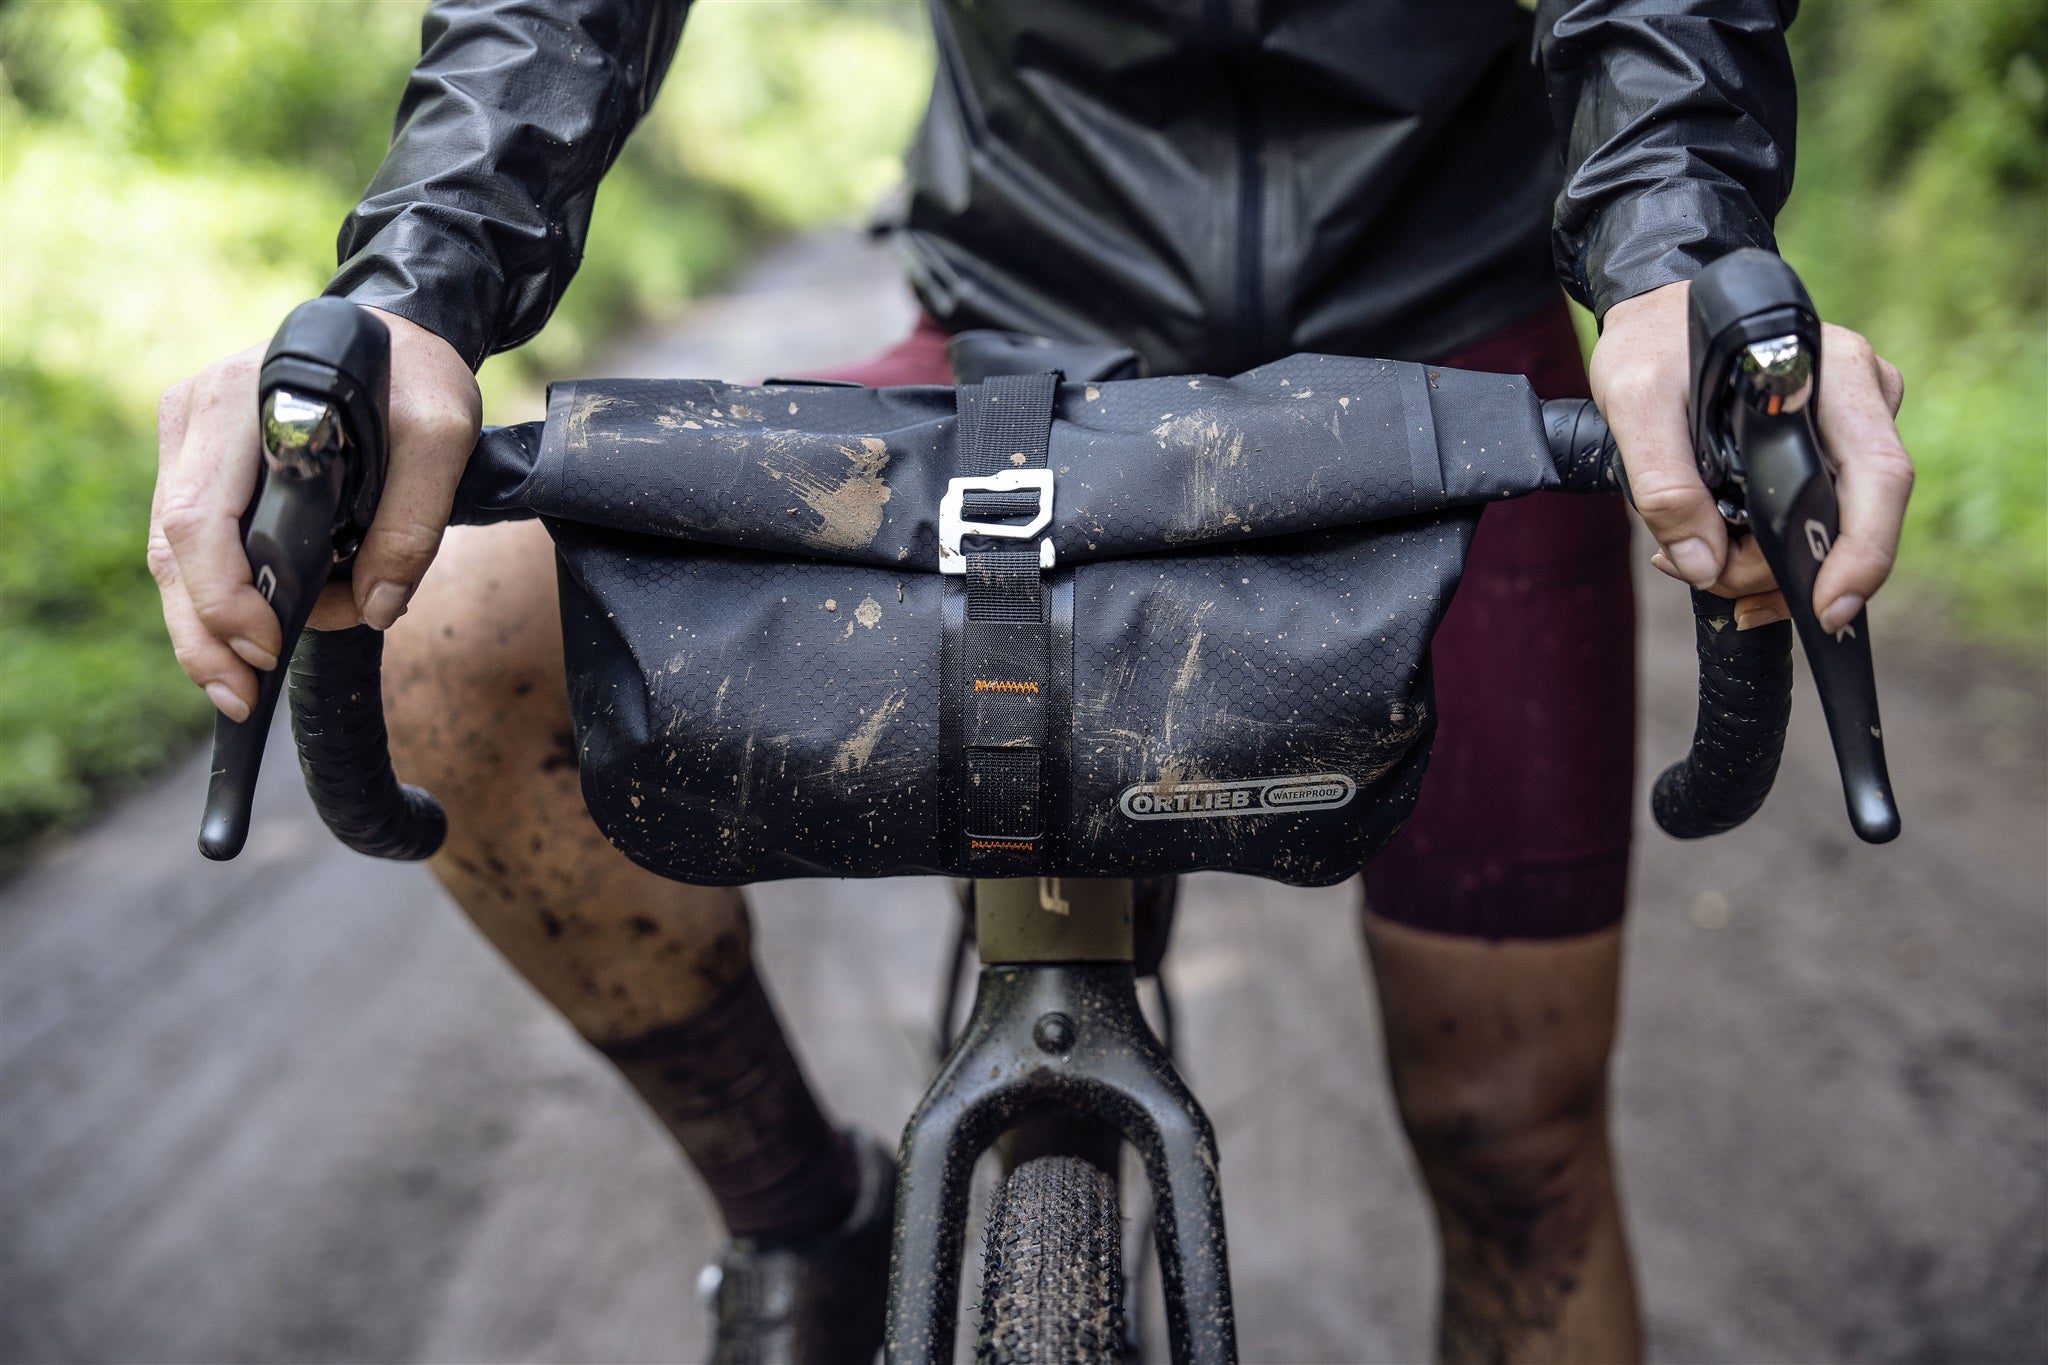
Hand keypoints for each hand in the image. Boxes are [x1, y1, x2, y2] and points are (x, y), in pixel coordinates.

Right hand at [149, 307, 480, 721]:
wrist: (394, 334)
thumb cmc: (415, 376)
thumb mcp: (442, 435)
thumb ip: (415, 521)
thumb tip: (378, 608)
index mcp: (239, 400)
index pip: (200, 515)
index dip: (222, 595)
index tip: (266, 649)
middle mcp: (196, 415)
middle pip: (171, 546)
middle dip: (202, 634)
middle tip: (239, 700)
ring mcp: (188, 439)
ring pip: (172, 554)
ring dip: (207, 627)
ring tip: (250, 683)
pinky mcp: (199, 462)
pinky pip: (193, 544)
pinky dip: (217, 598)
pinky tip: (250, 640)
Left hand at [1589, 280, 1911, 630]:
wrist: (1659, 310)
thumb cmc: (1653, 341)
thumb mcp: (1635, 400)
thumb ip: (1663, 482)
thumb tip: (1702, 565)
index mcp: (1832, 373)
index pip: (1878, 476)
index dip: (1864, 552)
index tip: (1825, 610)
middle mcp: (1860, 397)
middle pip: (1855, 517)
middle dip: (1787, 573)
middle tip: (1716, 585)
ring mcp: (1851, 425)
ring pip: (1831, 527)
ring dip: (1768, 567)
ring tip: (1695, 560)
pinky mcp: (1829, 449)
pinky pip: (1815, 516)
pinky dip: (1770, 550)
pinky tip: (1717, 552)